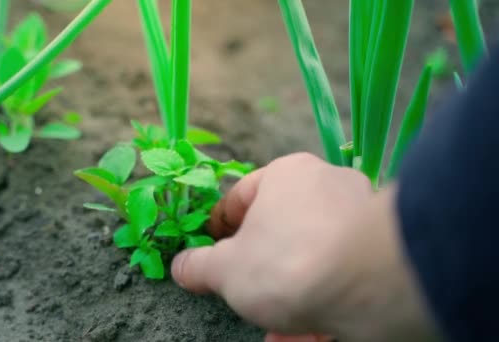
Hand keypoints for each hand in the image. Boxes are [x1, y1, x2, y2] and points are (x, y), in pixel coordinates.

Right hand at [171, 153, 436, 340]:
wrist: (371, 285)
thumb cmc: (286, 262)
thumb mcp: (226, 270)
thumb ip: (198, 266)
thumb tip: (180, 265)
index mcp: (286, 176)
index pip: (241, 197)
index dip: (220, 229)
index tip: (209, 256)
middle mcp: (327, 187)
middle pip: (281, 232)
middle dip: (261, 273)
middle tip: (247, 297)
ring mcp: (360, 220)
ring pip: (313, 261)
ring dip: (292, 298)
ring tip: (279, 332)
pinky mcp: (384, 253)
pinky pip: (343, 278)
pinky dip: (324, 306)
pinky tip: (308, 337)